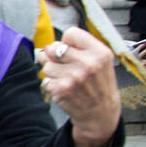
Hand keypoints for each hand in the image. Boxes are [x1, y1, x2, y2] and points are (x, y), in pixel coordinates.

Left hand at [38, 28, 120, 146]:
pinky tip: (64, 90)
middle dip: (54, 57)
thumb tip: (48, 46)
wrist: (100, 113)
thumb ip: (79, 48)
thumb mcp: (100, 61)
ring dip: (52, 73)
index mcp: (100, 52)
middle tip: (64, 66)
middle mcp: (88, 63)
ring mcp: (74, 77)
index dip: (67, 42)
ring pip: (46, 65)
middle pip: (53, 48)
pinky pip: (44, 80)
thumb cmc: (97, 84)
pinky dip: (50, 85)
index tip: (72, 52)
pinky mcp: (62, 90)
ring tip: (67, 80)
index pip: (71, 33)